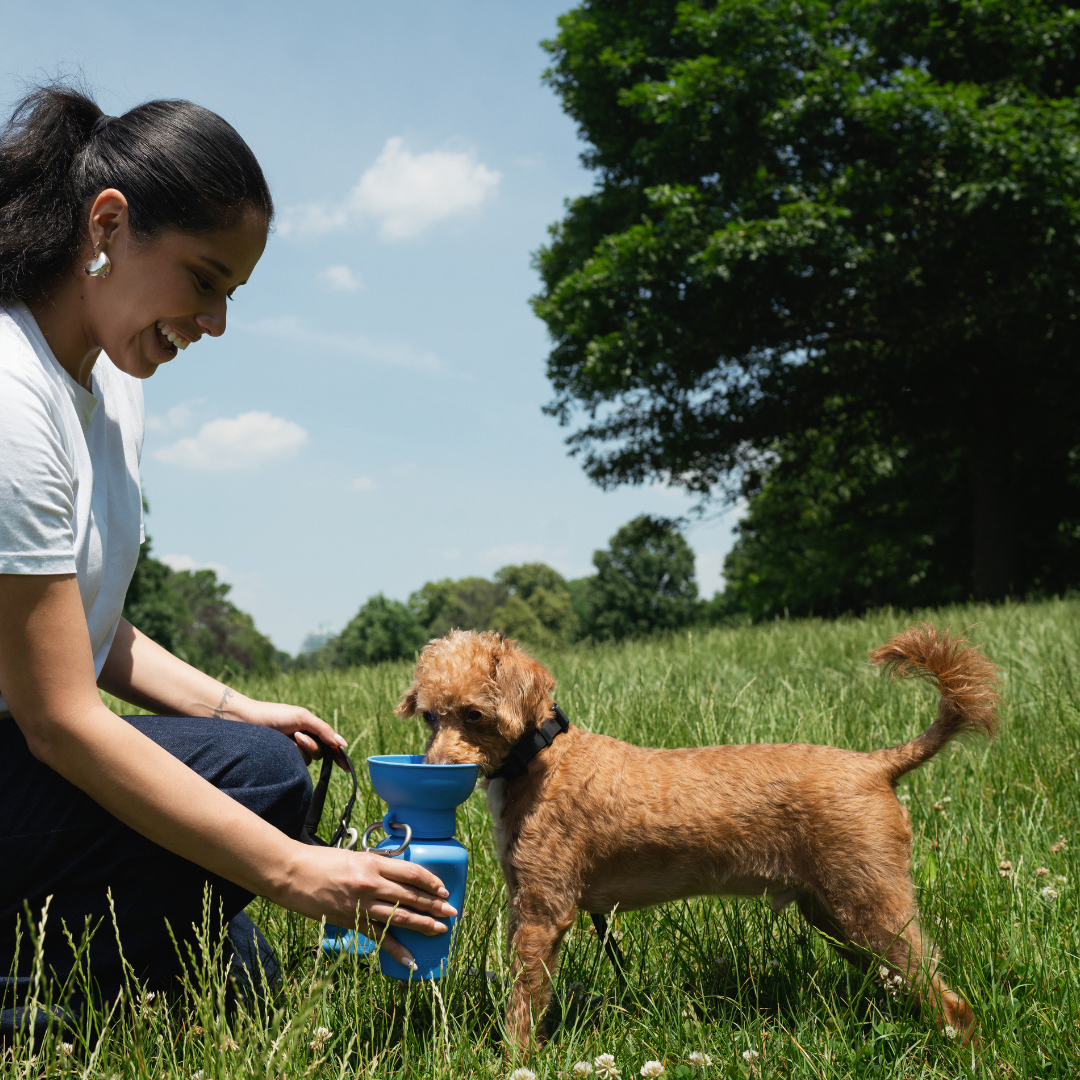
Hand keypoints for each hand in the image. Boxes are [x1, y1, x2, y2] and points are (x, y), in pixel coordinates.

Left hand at [226, 694, 348, 766]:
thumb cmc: (275, 715)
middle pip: (319, 753)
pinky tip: (278, 750)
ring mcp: (291, 752)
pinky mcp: (281, 761)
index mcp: (310, 729)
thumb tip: (343, 743)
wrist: (247, 721)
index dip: (338, 755)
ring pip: (307, 760)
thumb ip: (323, 730)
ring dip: (299, 750)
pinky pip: (293, 765)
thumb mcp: (302, 718)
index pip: (329, 744)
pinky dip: (289, 757)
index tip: (346, 768)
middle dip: (311, 746)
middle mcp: (302, 741)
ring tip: (284, 740)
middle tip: (297, 737)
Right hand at [281, 844, 457, 969]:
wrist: (292, 874)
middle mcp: (371, 883)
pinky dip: (397, 950)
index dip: (431, 882)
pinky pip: (379, 938)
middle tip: (452, 911)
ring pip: (401, 916)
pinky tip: (411, 960)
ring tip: (441, 930)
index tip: (443, 889)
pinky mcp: (351, 922)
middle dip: (434, 905)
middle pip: (411, 896)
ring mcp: (361, 905)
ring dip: (424, 924)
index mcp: (373, 863)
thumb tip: (397, 875)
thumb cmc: (321, 861)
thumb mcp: (354, 856)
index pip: (412, 872)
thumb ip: (376, 865)